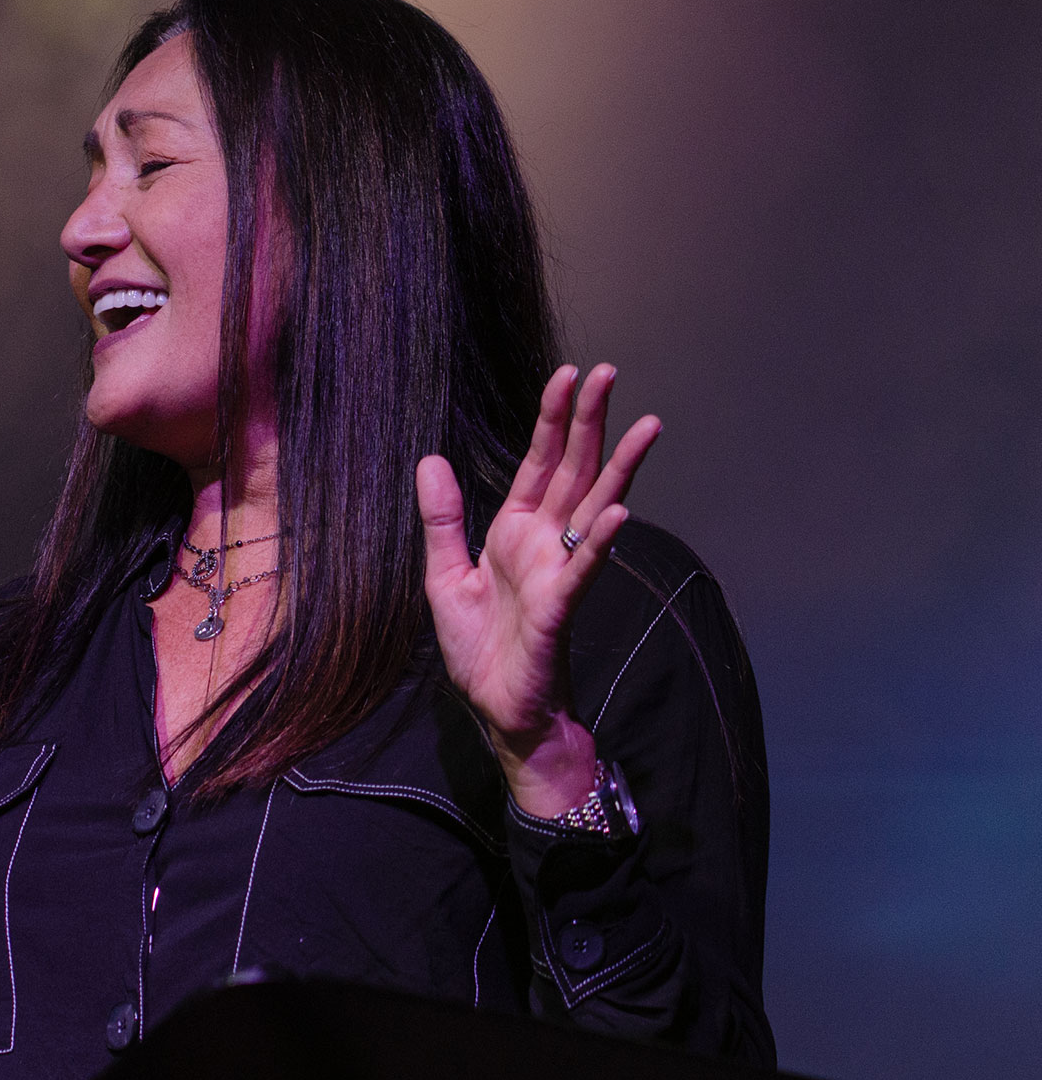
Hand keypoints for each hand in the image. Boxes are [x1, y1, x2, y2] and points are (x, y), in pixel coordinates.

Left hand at [414, 364, 658, 814]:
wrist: (494, 706)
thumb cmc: (478, 646)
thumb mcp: (443, 575)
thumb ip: (442, 518)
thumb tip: (430, 459)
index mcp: (516, 530)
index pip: (540, 462)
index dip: (554, 419)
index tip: (569, 375)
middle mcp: (545, 542)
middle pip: (574, 470)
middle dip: (591, 422)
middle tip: (611, 373)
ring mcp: (559, 571)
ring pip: (595, 508)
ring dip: (620, 468)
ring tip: (647, 426)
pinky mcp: (561, 607)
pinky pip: (585, 568)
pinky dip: (602, 540)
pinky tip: (619, 511)